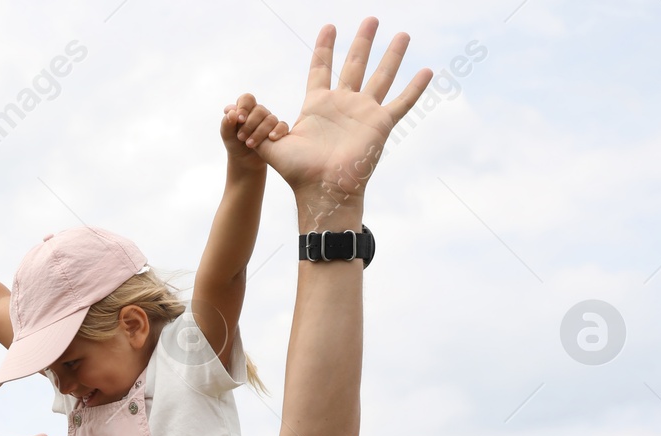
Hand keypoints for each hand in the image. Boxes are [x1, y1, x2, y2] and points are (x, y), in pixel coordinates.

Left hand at [220, 94, 287, 173]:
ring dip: (259, 132)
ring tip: (249, 144)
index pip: (247, 99)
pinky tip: (270, 138)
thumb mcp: (227, 135)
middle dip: (249, 124)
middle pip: (259, 110)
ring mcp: (270, 121)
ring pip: (270, 119)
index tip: (239, 119)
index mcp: (246, 109)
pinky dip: (277, 131)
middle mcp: (259, 113)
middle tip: (240, 137)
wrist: (244, 160)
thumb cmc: (234, 143)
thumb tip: (231, 112)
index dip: (244, 107)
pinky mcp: (278, 131)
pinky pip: (282, 126)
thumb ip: (226, 123)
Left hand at [260, 18, 431, 220]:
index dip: (325, 47)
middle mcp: (343, 104)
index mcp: (317, 105)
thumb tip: (233, 115)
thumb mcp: (272, 146)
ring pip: (382, 76)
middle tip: (372, 19)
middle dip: (363, 41)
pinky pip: (402, 102)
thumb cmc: (298, 173)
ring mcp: (363, 112)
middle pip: (355, 64)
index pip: (321, 68)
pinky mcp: (380, 124)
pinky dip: (416, 88)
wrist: (322, 190)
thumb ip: (257, 128)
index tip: (329, 26)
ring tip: (403, 34)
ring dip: (393, 55)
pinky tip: (428, 70)